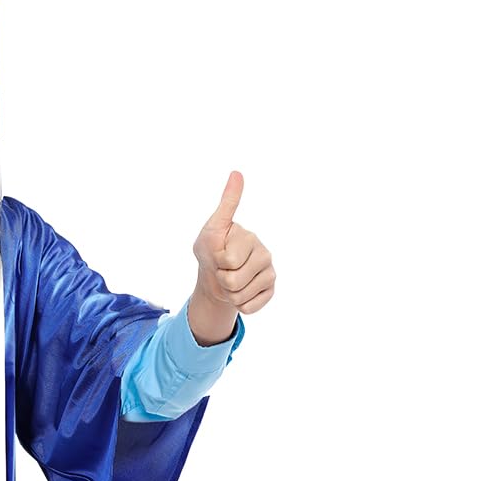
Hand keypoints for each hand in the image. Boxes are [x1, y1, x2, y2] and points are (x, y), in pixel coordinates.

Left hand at [190, 171, 274, 341]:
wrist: (214, 277)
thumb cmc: (212, 249)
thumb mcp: (213, 226)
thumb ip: (227, 203)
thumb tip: (237, 172)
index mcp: (251, 238)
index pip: (229, 260)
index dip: (217, 261)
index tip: (219, 253)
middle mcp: (265, 255)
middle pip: (233, 281)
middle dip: (221, 279)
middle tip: (223, 269)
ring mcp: (269, 274)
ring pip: (240, 297)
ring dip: (228, 293)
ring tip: (229, 280)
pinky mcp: (269, 292)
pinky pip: (249, 307)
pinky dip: (239, 304)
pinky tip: (240, 292)